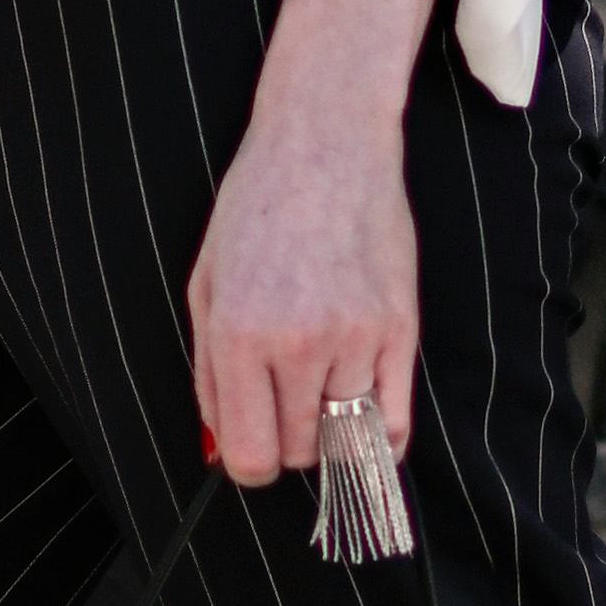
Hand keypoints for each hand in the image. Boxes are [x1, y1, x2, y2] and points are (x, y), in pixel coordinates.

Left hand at [186, 70, 418, 486]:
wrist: (326, 144)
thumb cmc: (257, 210)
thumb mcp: (206, 287)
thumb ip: (209, 376)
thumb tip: (221, 450)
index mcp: (237, 335)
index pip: (251, 455)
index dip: (250, 461)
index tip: (255, 442)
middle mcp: (297, 344)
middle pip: (298, 453)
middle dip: (288, 440)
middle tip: (286, 402)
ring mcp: (355, 338)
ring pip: (346, 441)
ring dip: (331, 429)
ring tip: (321, 384)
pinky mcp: (400, 329)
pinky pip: (396, 422)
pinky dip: (379, 436)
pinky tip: (364, 414)